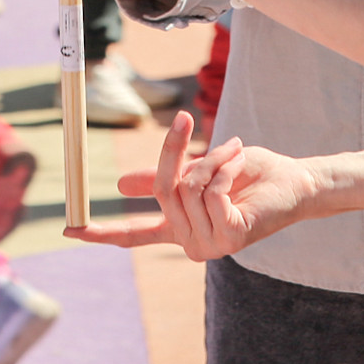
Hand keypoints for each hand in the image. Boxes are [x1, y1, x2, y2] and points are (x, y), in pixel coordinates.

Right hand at [65, 112, 322, 258]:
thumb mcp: (198, 169)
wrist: (294, 180)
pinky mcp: (229, 238)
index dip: (101, 232)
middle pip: (160, 189)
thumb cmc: (249, 173)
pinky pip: (208, 189)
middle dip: (174, 150)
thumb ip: (164, 178)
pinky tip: (240, 165)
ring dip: (211, 157)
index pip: (133, 235)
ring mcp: (209, 245)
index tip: (69, 231)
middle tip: (183, 117)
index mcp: (179, 230)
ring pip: (186, 186)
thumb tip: (120, 184)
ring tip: (234, 151)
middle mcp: (190, 244)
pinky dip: (224, 166)